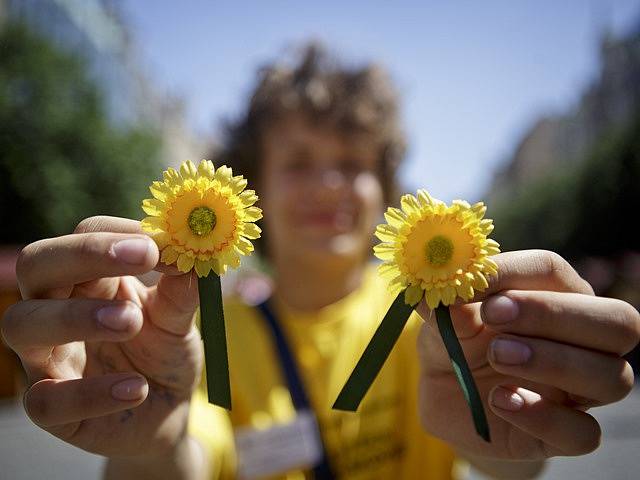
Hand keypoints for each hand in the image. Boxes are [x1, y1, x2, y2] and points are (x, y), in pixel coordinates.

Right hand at [1, 216, 202, 456]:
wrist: (167, 411)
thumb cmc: (164, 353)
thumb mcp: (178, 319)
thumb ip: (181, 291)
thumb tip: (189, 259)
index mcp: (90, 279)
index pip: (82, 235)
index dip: (115, 232)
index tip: (158, 241)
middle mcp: (56, 309)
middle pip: (37, 264)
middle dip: (85, 253)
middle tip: (143, 256)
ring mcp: (47, 358)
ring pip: (22, 324)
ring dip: (74, 316)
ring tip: (131, 321)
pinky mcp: (50, 409)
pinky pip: (47, 401)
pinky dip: (90, 393)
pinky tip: (135, 388)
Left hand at [417, 250, 639, 459]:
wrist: (445, 396)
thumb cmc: (454, 342)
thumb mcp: (442, 320)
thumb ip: (446, 307)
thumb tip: (439, 291)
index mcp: (552, 294)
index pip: (554, 271)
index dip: (513, 273)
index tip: (471, 282)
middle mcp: (581, 340)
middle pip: (617, 321)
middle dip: (553, 314)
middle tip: (494, 316)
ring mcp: (578, 390)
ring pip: (612, 377)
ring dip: (553, 362)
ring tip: (497, 356)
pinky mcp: (565, 433)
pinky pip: (583, 433)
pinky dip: (543, 417)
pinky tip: (500, 400)